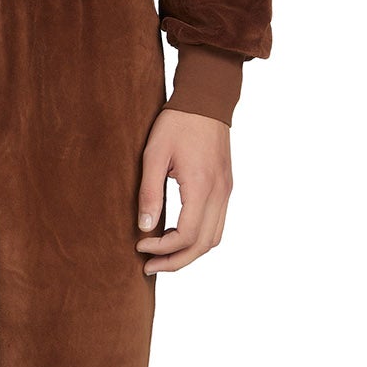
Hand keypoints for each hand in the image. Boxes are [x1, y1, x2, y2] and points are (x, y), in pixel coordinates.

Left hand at [135, 107, 231, 272]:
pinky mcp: (226, 188)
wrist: (206, 100)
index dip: (163, 249)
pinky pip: (217, 224)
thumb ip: (149, 193)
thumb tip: (144, 227)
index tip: (140, 246)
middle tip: (149, 267)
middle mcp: (220, 193)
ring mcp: (226, 191)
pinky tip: (178, 236)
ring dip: (189, 253)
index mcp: (202, 187)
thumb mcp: (153, 154)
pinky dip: (199, 239)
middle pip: (203, 245)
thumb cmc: (177, 123)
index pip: (186, 235)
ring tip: (163, 257)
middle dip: (176, 261)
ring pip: (214, 238)